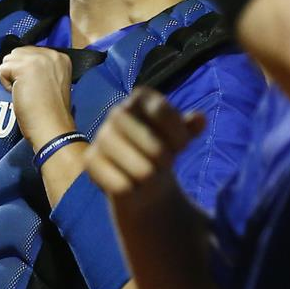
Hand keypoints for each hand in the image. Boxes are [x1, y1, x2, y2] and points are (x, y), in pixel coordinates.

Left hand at [0, 46, 74, 147]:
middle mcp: (51, 54)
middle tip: (29, 89)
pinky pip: (3, 69)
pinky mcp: (24, 67)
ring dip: (11, 76)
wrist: (52, 126)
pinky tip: (19, 94)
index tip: (35, 85)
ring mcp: (37, 58)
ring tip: (24, 91)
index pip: (31, 52)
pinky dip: (6, 83)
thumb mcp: (52, 81)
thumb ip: (41, 68)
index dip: (26, 69)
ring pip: (9, 59)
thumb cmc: (51, 111)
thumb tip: (19, 65)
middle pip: (18, 53)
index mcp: (60, 57)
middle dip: (17, 70)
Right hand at [85, 87, 204, 208]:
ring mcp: (101, 136)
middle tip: (166, 163)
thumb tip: (199, 119)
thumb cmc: (162, 149)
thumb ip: (189, 127)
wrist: (140, 176)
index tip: (183, 146)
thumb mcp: (180, 137)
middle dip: (163, 157)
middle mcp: (117, 112)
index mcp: (140, 98)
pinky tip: (131, 186)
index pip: (161, 111)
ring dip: (150, 176)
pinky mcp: (90, 160)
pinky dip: (132, 190)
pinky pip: (120, 185)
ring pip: (138, 167)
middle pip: (149, 140)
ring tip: (149, 175)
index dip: (178, 133)